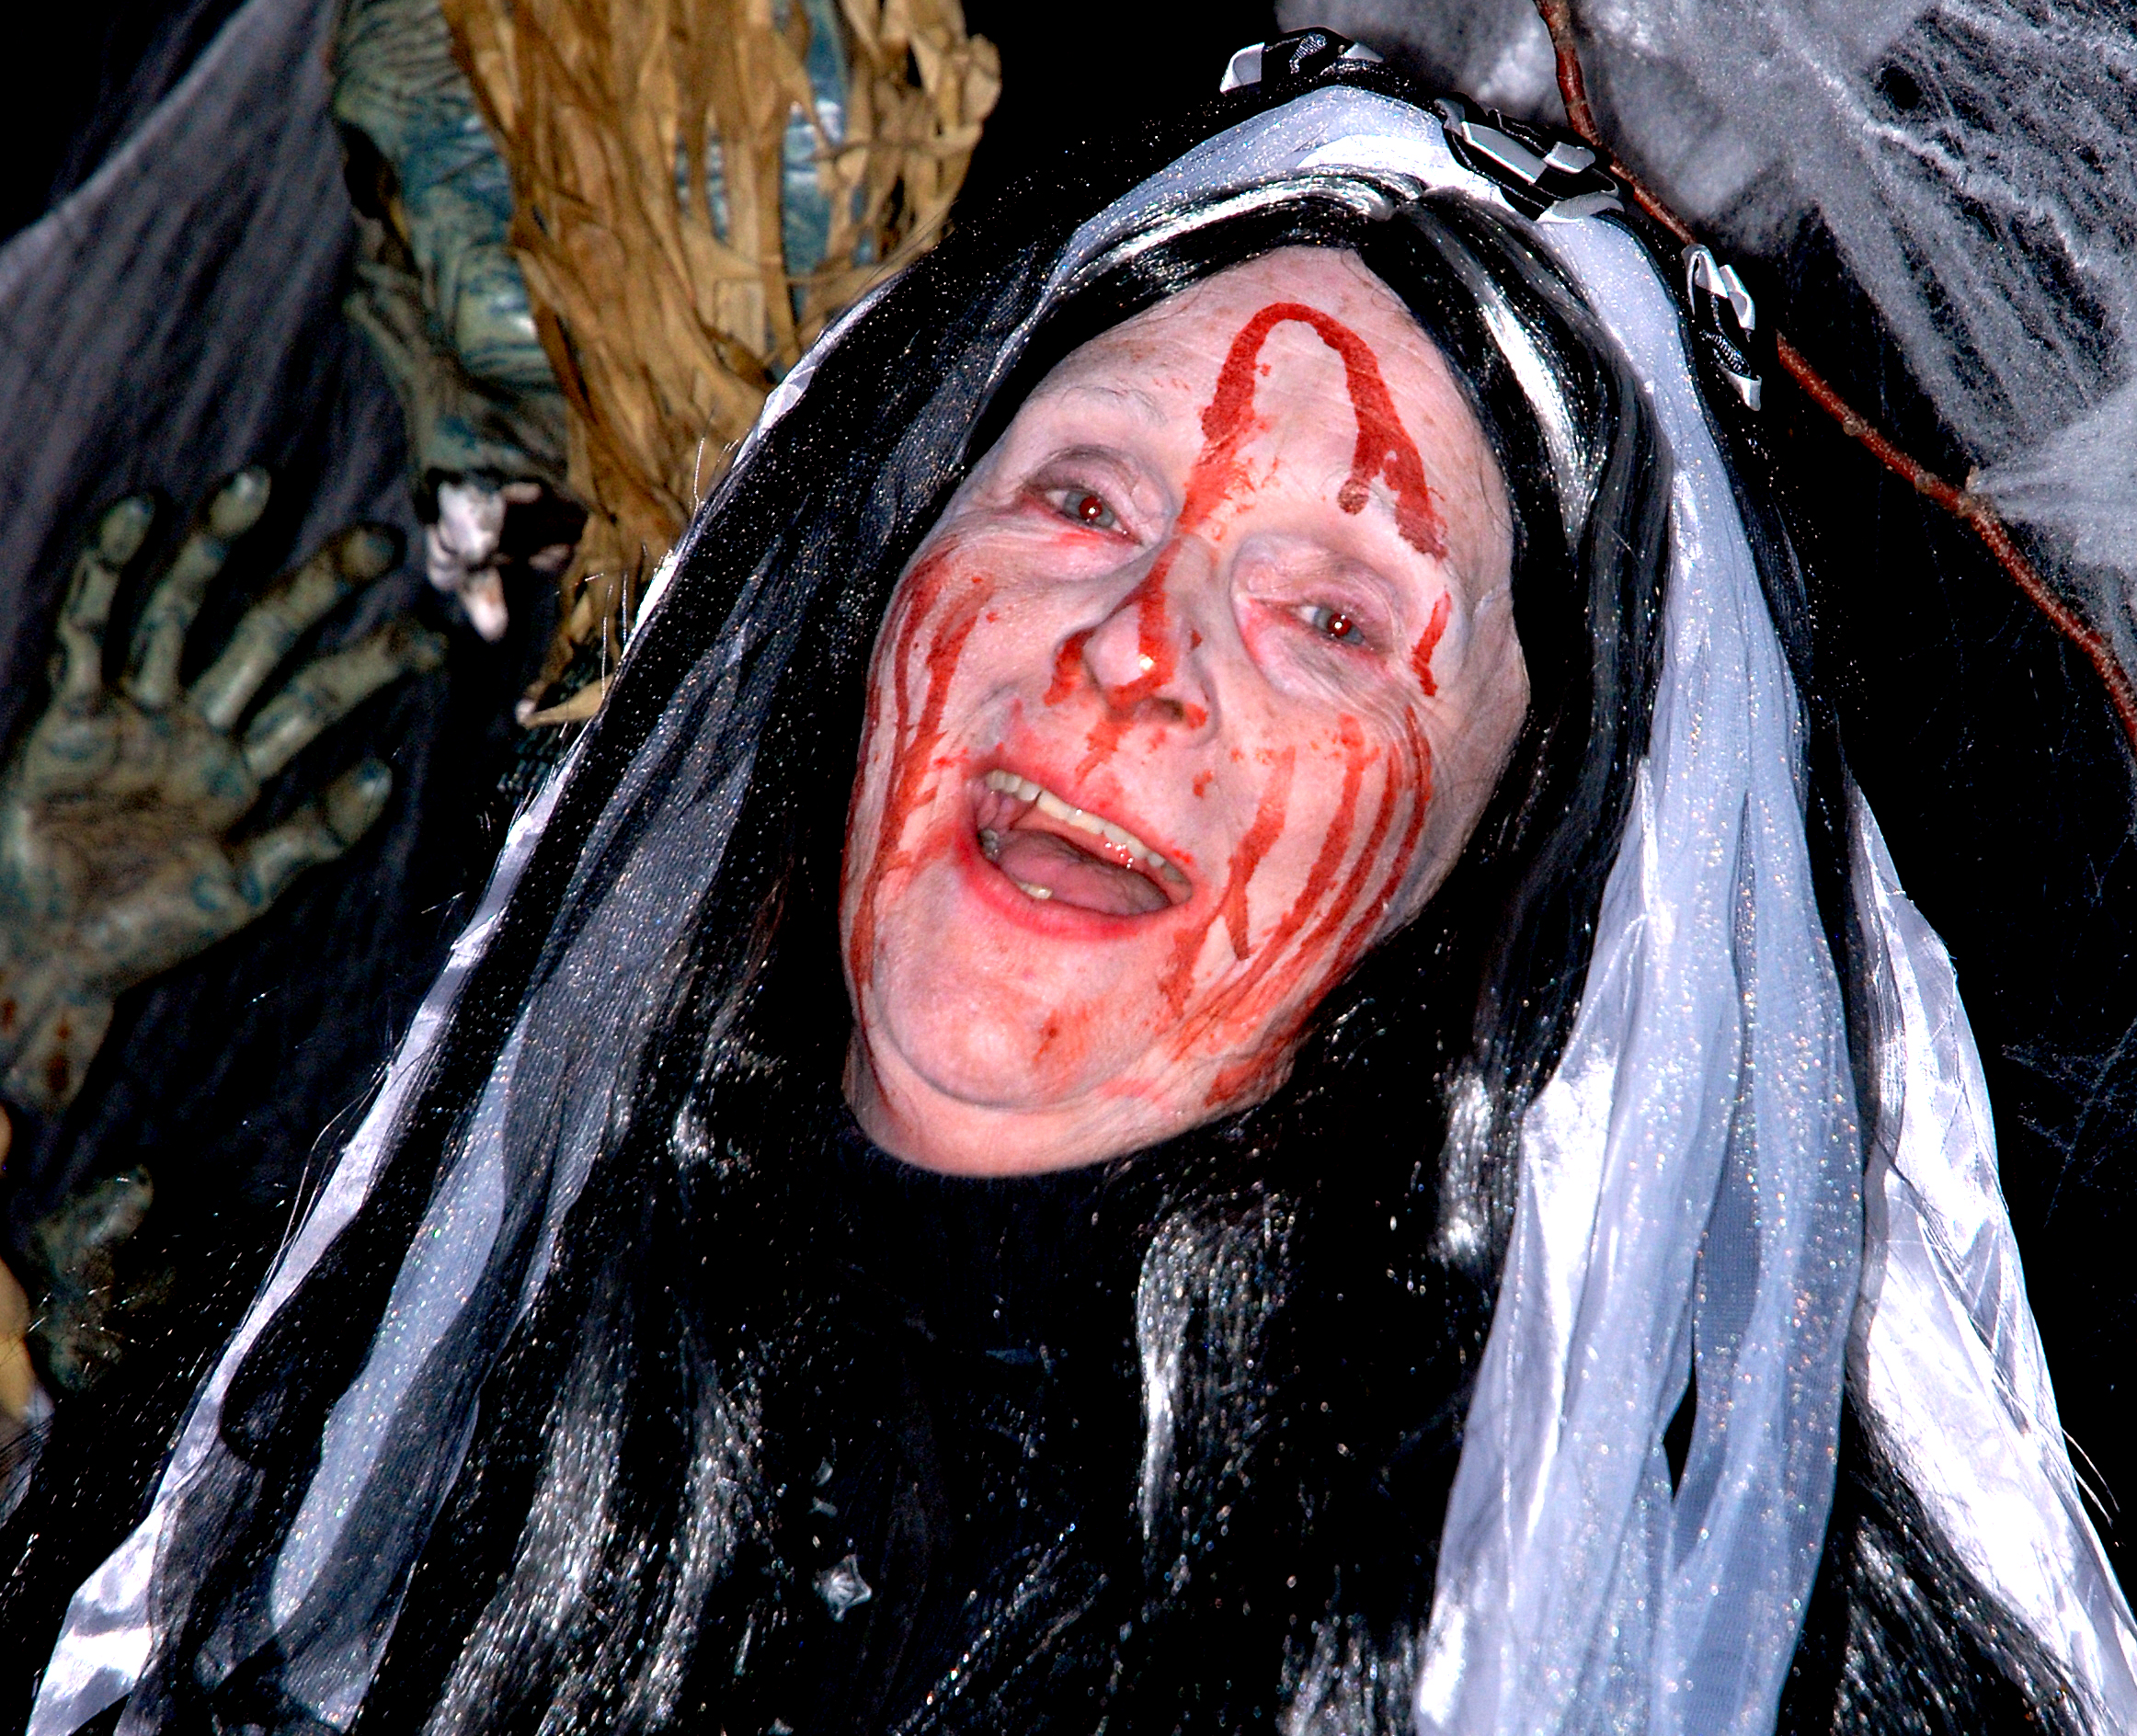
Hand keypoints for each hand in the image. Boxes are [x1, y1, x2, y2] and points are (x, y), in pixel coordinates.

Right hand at [0, 472, 446, 1113]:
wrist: (50, 956)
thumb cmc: (147, 932)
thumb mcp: (247, 887)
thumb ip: (314, 833)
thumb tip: (386, 772)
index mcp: (245, 766)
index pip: (321, 696)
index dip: (374, 663)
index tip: (435, 634)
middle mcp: (195, 726)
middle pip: (264, 635)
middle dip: (318, 586)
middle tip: (381, 540)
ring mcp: (132, 713)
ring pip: (178, 612)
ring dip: (214, 549)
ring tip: (259, 487)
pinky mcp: (66, 714)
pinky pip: (87, 631)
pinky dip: (107, 572)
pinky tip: (142, 512)